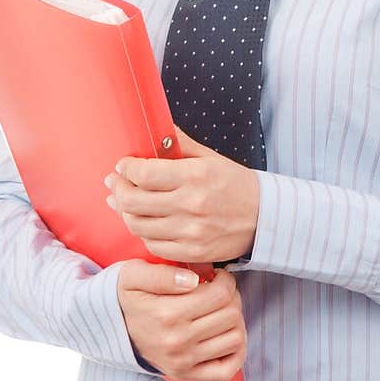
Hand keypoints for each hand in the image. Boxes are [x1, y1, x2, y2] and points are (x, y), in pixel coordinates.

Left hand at [104, 125, 259, 263]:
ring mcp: (191, 231)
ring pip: (138, 225)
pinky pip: (154, 246)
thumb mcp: (211, 158)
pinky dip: (143, 234)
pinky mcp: (192, 252)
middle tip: (114, 182)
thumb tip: (157, 128)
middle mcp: (191, 204)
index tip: (123, 165)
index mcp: (195, 175)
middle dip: (118, 189)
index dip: (126, 169)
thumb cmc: (237, 185)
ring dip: (125, 213)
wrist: (265, 218)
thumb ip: (181, 144)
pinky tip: (143, 223)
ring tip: (123, 203)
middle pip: (134, 201)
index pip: (144, 174)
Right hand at [117, 257, 246, 380]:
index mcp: (167, 314)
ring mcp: (183, 361)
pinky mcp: (186, 374)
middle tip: (219, 292)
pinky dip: (235, 353)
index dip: (226, 280)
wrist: (110, 328)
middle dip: (232, 297)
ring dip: (235, 321)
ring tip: (220, 311)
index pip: (221, 294)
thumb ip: (163, 274)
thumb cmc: (126, 297)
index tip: (217, 277)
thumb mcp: (133, 274)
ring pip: (235, 338)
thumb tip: (193, 279)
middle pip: (231, 314)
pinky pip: (227, 370)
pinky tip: (225, 335)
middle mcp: (177, 341)